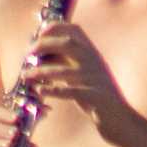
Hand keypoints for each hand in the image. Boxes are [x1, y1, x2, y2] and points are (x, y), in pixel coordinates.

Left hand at [22, 21, 138, 140]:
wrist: (120, 119)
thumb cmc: (95, 97)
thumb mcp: (80, 75)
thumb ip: (64, 62)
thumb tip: (39, 54)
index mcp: (92, 53)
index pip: (75, 30)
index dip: (55, 27)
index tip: (38, 32)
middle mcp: (94, 62)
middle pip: (68, 44)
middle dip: (44, 45)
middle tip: (28, 54)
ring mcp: (95, 79)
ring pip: (64, 71)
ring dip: (41, 72)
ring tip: (26, 75)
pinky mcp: (95, 97)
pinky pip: (70, 91)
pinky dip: (53, 90)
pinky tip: (40, 90)